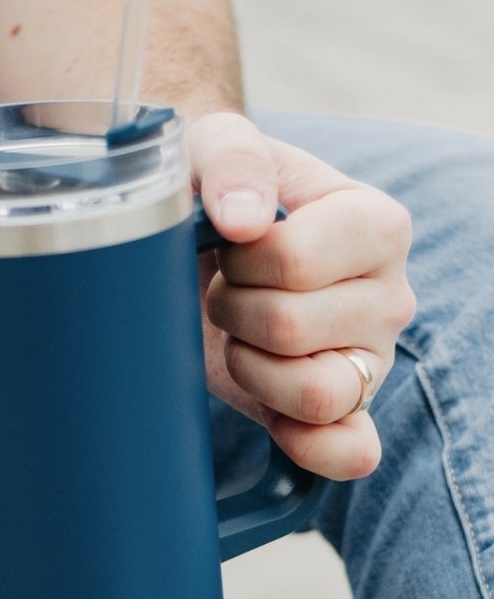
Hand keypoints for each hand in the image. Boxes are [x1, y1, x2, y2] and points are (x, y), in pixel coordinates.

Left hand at [187, 113, 415, 480]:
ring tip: (242, 335)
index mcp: (376, 224)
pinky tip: (274, 416)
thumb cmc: (222, 191)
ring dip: (251, 369)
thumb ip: (233, 158)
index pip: (294, 264)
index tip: (231, 243)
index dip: (239, 262)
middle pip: (292, 330)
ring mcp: (372, 360)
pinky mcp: (348, 412)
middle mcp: (389, 297)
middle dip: (234, 311)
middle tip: (227, 290)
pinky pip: (349, 452)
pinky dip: (310, 447)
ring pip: (315, 395)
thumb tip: (243, 220)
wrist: (209, 237)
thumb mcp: (217, 145)